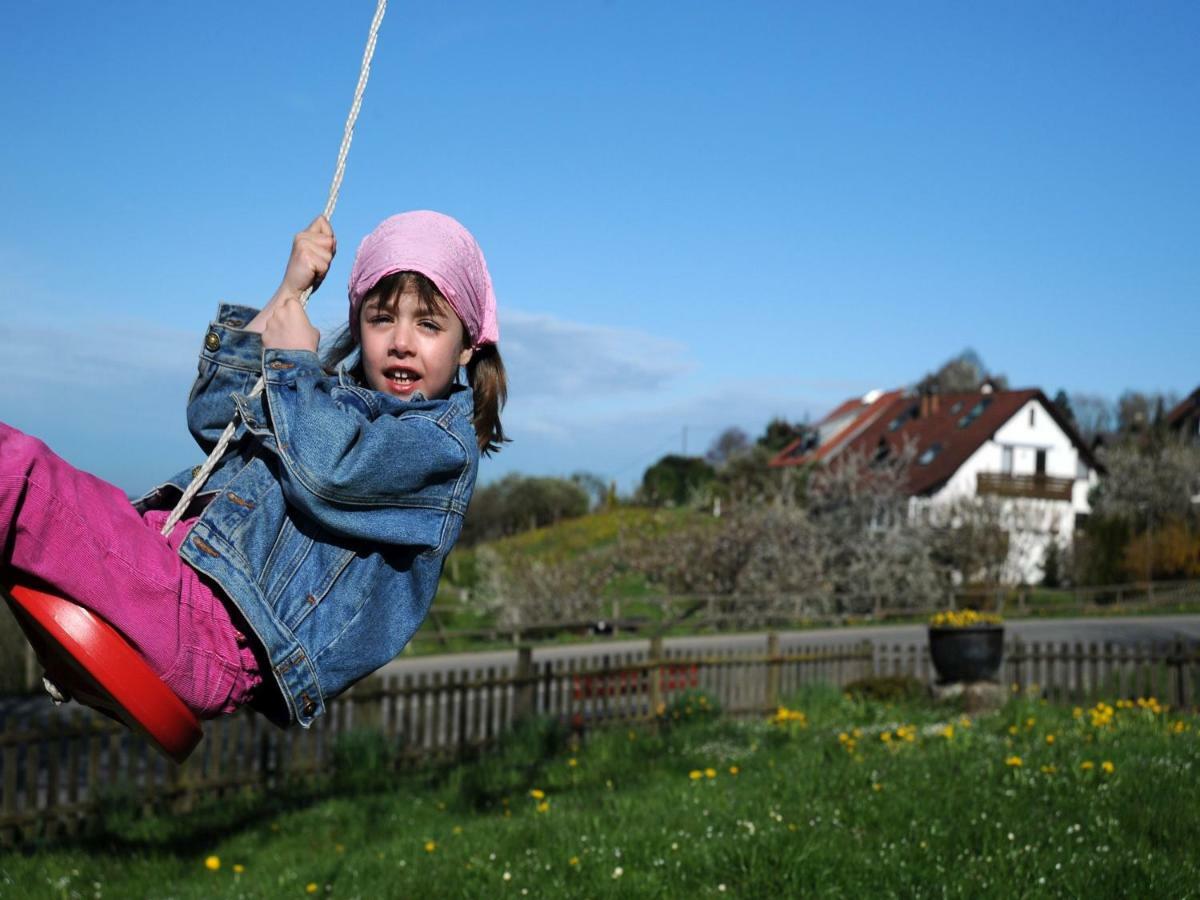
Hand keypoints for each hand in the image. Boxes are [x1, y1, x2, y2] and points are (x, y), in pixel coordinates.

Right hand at [247, 216, 335, 334]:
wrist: (293, 289)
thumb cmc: (308, 273)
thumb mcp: (318, 254)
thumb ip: (326, 243)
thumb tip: (332, 239)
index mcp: (303, 234)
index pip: (322, 220)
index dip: (327, 236)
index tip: (319, 250)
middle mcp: (301, 236)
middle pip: (330, 239)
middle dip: (328, 254)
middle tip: (316, 264)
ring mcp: (303, 246)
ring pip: (329, 253)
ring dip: (325, 264)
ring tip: (313, 269)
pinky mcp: (305, 256)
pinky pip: (325, 264)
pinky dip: (322, 272)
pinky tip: (311, 273)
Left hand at [260, 295, 320, 352]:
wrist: (295, 362)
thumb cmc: (308, 344)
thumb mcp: (314, 331)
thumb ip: (306, 323)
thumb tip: (302, 326)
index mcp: (292, 306)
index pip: (291, 301)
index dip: (294, 309)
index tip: (297, 315)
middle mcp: (278, 311)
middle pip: (280, 310)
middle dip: (284, 317)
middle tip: (291, 328)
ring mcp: (269, 323)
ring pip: (273, 322)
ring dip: (277, 327)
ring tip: (285, 339)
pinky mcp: (263, 334)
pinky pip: (268, 333)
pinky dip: (272, 338)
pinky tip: (279, 345)